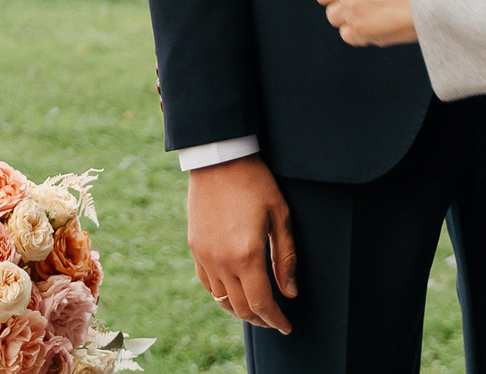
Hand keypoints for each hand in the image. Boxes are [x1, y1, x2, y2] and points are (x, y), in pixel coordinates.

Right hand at [185, 154, 296, 334]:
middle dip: (261, 319)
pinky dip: (221, 295)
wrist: (219, 159)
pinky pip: (207, 284)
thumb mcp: (280, 216)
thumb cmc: (255, 183)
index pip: (261, 303)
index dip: (275, 319)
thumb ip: (285, 258)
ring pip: (222, 299)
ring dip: (240, 311)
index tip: (286, 326)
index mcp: (247, 255)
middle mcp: (222, 261)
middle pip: (241, 307)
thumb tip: (290, 292)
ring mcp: (205, 256)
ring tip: (256, 311)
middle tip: (275, 321)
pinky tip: (233, 293)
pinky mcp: (195, 248)